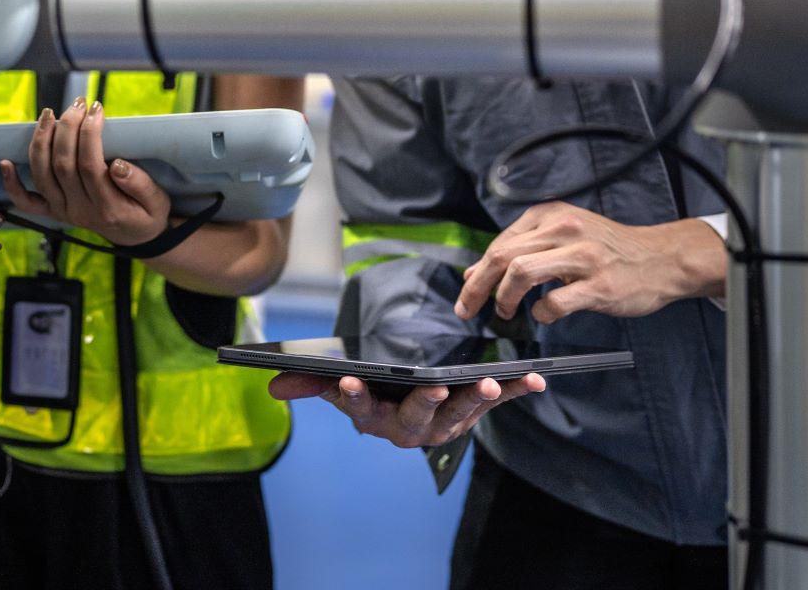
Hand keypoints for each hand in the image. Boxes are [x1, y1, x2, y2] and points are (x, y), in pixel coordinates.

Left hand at [0, 99, 171, 245]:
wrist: (136, 237)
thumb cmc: (147, 214)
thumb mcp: (157, 202)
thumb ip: (140, 185)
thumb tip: (118, 166)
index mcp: (109, 208)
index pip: (91, 165)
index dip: (90, 133)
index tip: (97, 109)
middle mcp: (81, 211)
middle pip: (63, 165)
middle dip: (68, 128)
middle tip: (78, 104)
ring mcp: (63, 211)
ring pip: (42, 175)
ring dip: (42, 141)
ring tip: (49, 114)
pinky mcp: (53, 212)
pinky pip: (27, 202)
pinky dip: (12, 184)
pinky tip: (6, 163)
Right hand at [267, 371, 545, 447]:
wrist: (405, 405)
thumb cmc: (370, 391)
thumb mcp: (338, 387)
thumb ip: (309, 384)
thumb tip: (272, 386)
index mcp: (373, 419)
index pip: (359, 408)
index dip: (353, 395)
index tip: (349, 381)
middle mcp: (410, 428)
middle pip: (417, 417)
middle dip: (427, 402)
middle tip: (436, 387)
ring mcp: (444, 423)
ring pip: (460, 413)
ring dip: (478, 399)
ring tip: (491, 383)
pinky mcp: (471, 411)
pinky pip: (494, 402)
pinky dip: (517, 391)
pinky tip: (535, 378)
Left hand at [456, 203, 727, 324]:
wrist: (661, 258)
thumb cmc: (607, 250)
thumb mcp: (563, 237)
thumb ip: (521, 251)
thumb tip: (474, 273)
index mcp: (549, 215)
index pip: (499, 244)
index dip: (477, 272)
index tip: (466, 295)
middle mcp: (563, 229)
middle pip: (502, 257)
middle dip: (477, 287)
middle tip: (467, 310)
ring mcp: (582, 256)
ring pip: (521, 272)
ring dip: (504, 298)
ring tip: (504, 313)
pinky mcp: (599, 284)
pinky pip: (554, 301)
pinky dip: (541, 312)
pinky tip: (544, 315)